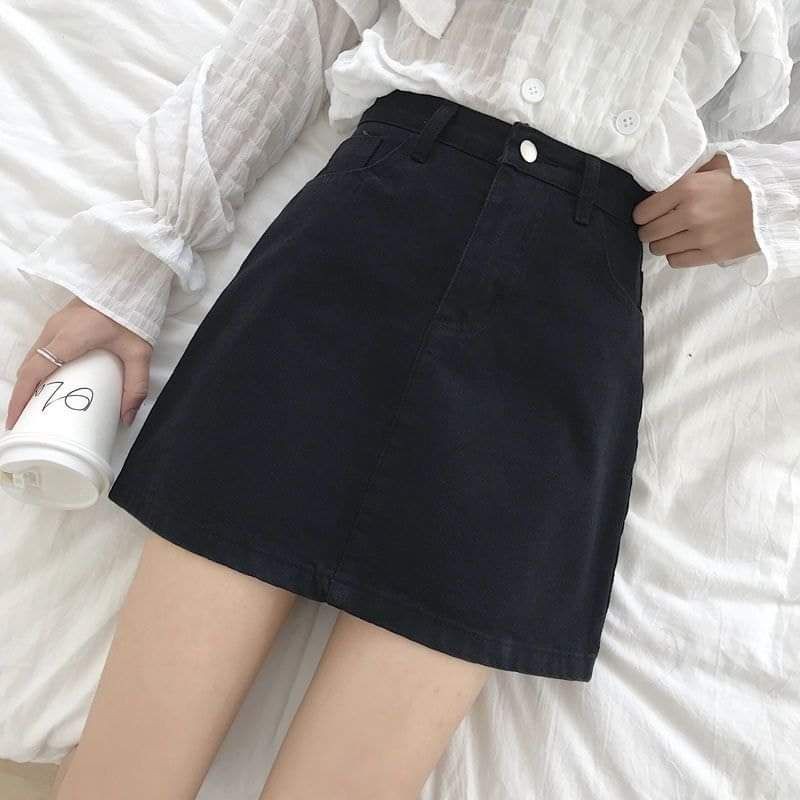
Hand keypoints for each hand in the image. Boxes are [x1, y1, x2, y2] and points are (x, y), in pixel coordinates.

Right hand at [4, 297, 152, 430]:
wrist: (130, 282)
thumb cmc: (134, 315)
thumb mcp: (140, 353)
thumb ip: (135, 386)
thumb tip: (126, 418)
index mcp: (69, 337)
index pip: (34, 372)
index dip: (21, 398)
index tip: (14, 420)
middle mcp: (55, 329)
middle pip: (28, 366)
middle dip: (22, 393)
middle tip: (26, 418)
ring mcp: (55, 322)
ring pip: (32, 356)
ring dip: (29, 380)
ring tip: (37, 403)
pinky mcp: (61, 320)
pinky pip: (41, 347)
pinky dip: (38, 366)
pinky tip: (50, 379)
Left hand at [632, 152, 760, 268]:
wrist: (776, 202)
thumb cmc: (746, 182)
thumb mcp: (716, 166)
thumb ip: (688, 173)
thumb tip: (663, 182)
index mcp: (687, 189)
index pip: (643, 212)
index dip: (642, 215)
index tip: (647, 214)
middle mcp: (690, 214)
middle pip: (648, 233)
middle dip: (649, 230)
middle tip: (657, 226)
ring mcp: (701, 237)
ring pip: (659, 249)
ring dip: (661, 243)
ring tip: (671, 236)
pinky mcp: (711, 255)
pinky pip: (676, 261)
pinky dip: (675, 255)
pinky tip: (683, 246)